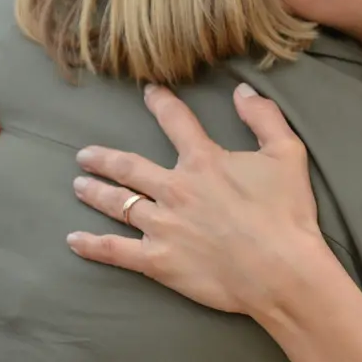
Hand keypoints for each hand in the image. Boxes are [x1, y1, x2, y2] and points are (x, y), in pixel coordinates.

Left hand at [68, 84, 324, 316]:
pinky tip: (74, 239)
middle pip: (129, 167)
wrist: (281, 270)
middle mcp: (175, 189)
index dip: (160, 102)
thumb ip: (264, 117)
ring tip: (78, 186)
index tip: (148, 92)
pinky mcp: (158, 261)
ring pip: (118, 203)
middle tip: (85, 155)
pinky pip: (115, 251)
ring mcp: (162, 226)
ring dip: (95, 192)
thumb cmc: (287, 213)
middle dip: (104, 158)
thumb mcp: (287, 153)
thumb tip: (243, 91)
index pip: (176, 122)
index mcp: (204, 161)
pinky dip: (92, 245)